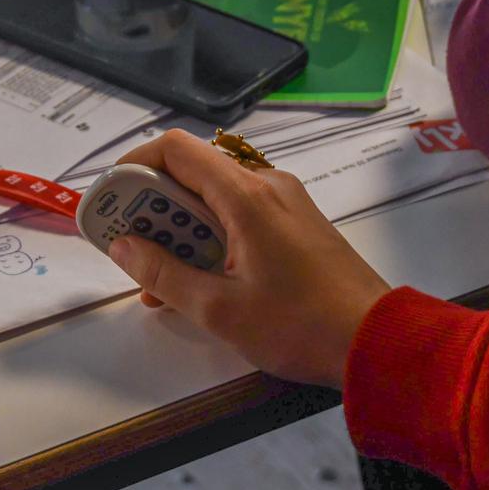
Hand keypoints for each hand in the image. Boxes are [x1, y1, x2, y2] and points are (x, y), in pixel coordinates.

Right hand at [107, 129, 390, 388]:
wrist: (376, 341)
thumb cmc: (300, 326)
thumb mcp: (218, 308)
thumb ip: (163, 273)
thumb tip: (123, 246)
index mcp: (246, 195)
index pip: (176, 149)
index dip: (134, 166)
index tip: (112, 201)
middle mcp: (267, 186)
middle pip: (194, 174)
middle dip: (154, 209)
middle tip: (130, 250)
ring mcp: (286, 204)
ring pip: (216, 199)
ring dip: (182, 231)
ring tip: (158, 281)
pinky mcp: (297, 226)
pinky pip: (241, 218)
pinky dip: (212, 239)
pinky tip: (198, 284)